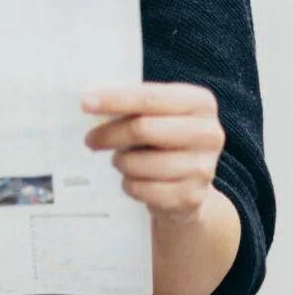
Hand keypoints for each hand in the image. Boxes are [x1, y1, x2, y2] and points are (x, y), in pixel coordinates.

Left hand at [83, 83, 223, 226]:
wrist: (188, 183)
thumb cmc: (163, 138)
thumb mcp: (156, 114)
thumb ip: (132, 103)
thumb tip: (89, 102)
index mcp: (200, 103)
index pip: (150, 97)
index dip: (115, 99)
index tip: (85, 103)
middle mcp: (209, 133)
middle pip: (142, 129)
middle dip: (109, 134)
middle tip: (89, 139)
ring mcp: (203, 168)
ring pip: (138, 163)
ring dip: (120, 162)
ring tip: (120, 160)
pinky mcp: (191, 197)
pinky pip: (142, 190)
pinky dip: (129, 185)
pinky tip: (134, 180)